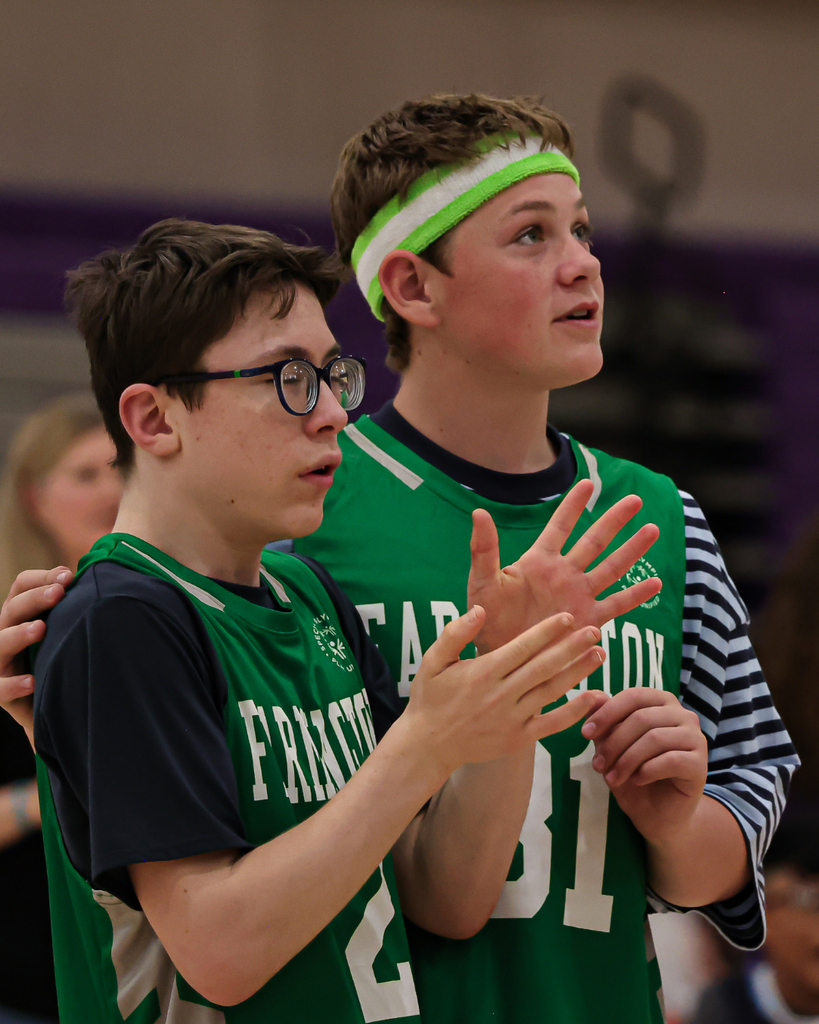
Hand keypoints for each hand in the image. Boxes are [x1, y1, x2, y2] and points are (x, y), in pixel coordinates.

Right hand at [0, 567, 72, 738]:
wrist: (57, 708)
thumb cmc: (62, 659)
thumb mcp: (66, 629)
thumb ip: (74, 605)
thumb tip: (95, 575)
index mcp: (21, 615)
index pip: (21, 586)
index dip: (41, 577)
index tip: (69, 576)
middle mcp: (6, 634)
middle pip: (11, 609)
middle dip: (34, 598)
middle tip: (58, 592)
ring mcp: (1, 664)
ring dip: (17, 635)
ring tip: (39, 629)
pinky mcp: (2, 695)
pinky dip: (12, 684)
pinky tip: (31, 681)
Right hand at [405, 606, 608, 779]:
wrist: (428, 745)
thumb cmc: (430, 698)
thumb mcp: (432, 660)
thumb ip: (455, 633)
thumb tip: (480, 610)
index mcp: (483, 672)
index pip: (522, 647)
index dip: (547, 631)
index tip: (568, 617)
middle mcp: (501, 694)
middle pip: (544, 666)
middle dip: (571, 647)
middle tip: (595, 630)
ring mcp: (512, 718)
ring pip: (552, 692)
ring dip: (578, 673)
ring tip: (599, 655)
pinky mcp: (519, 738)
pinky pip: (552, 723)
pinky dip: (575, 711)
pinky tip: (595, 696)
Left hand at [468, 479, 661, 653]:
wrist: (503, 657)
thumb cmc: (488, 618)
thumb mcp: (483, 581)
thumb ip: (484, 548)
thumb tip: (478, 512)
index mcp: (539, 561)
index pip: (560, 527)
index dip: (573, 506)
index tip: (588, 483)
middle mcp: (564, 574)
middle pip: (595, 541)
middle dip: (614, 520)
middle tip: (636, 500)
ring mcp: (579, 596)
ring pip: (612, 568)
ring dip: (632, 550)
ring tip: (653, 530)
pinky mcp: (589, 621)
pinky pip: (617, 605)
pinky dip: (636, 595)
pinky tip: (656, 583)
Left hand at [581, 688, 707, 843]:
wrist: (659, 816)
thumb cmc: (634, 775)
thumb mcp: (613, 747)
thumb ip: (605, 721)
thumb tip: (592, 696)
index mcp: (661, 703)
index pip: (633, 696)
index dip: (607, 713)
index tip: (585, 733)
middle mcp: (683, 715)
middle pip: (642, 718)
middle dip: (614, 743)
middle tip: (597, 765)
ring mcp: (696, 738)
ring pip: (655, 738)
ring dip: (626, 760)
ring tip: (612, 778)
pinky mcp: (700, 764)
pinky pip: (670, 760)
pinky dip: (647, 770)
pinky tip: (636, 780)